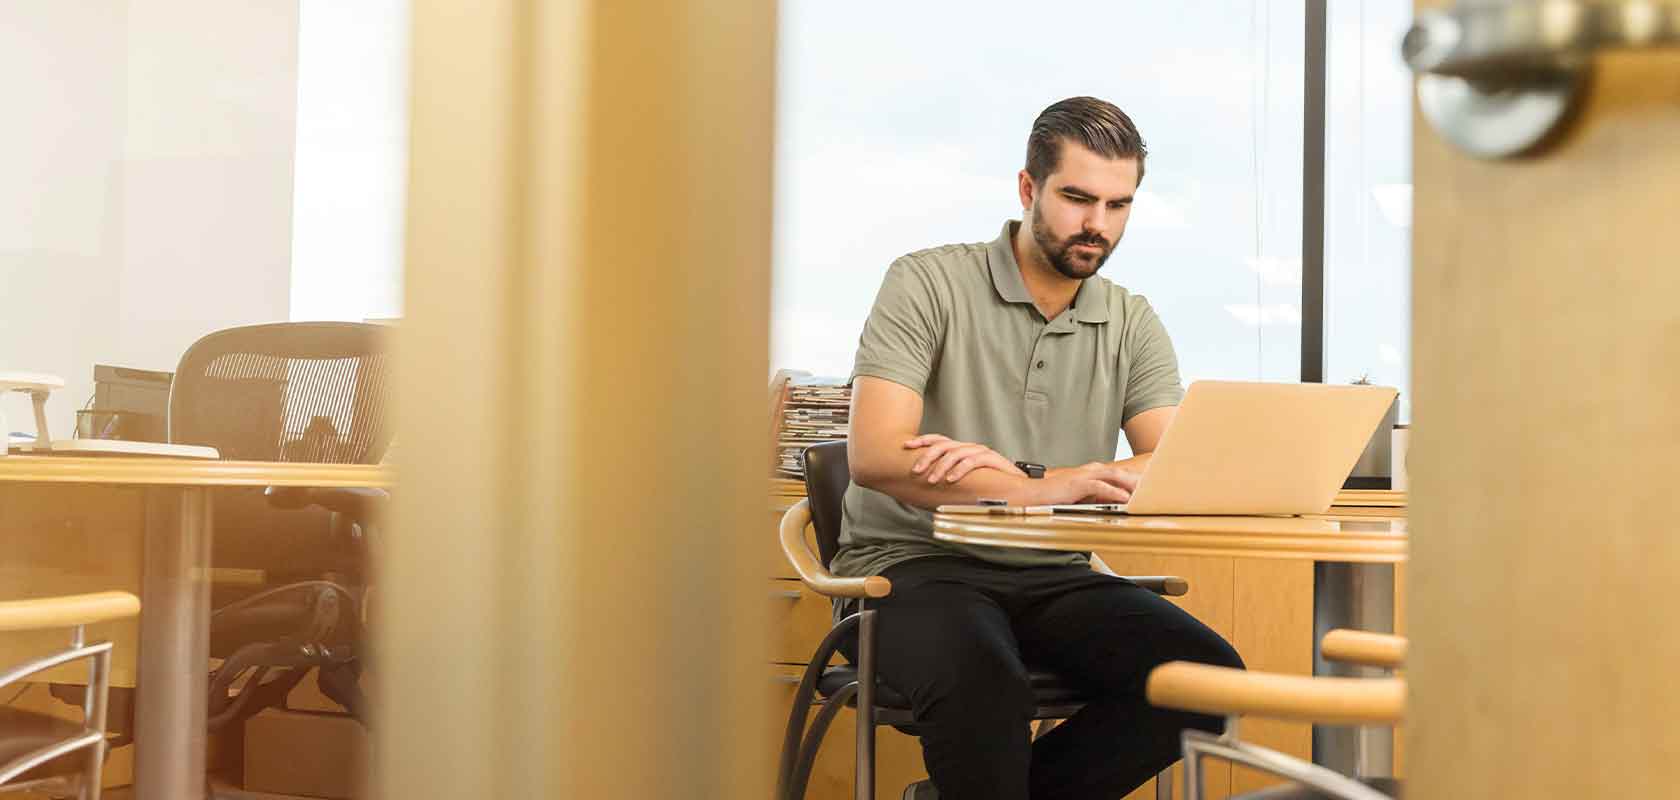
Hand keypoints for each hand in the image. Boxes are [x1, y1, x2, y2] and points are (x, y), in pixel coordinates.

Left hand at [903, 434, 1024, 483]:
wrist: (1015, 486)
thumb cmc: (986, 485)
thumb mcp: (963, 479)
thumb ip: (947, 477)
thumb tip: (924, 483)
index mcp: (961, 449)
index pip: (938, 440)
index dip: (922, 441)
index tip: (906, 446)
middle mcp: (969, 447)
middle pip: (943, 445)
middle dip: (927, 457)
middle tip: (915, 471)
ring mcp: (980, 451)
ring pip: (955, 453)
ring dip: (941, 467)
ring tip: (932, 480)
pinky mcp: (991, 459)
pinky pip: (972, 462)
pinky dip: (959, 470)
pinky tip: (951, 480)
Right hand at [1041, 462, 1141, 504]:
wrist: (1032, 494)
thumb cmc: (1053, 497)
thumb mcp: (1078, 497)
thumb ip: (1094, 498)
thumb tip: (1110, 505)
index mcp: (1091, 473)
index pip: (1117, 475)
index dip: (1134, 480)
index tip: (1148, 487)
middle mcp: (1090, 471)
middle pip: (1120, 472)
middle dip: (1138, 480)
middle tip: (1155, 489)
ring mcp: (1084, 475)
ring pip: (1114, 476)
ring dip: (1131, 484)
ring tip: (1146, 492)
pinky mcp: (1078, 483)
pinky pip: (1101, 487)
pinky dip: (1114, 492)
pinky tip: (1125, 498)